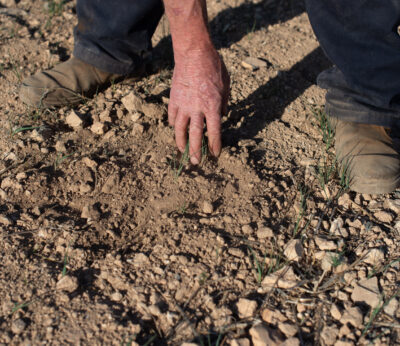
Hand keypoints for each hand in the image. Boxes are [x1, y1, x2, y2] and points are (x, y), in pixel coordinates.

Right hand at [168, 49, 229, 163]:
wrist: (194, 53)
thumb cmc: (214, 67)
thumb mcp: (226, 85)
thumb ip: (224, 103)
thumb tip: (221, 116)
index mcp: (213, 106)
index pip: (214, 132)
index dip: (215, 145)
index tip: (215, 154)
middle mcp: (197, 109)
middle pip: (195, 135)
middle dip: (196, 151)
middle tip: (196, 162)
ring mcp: (183, 104)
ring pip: (180, 129)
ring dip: (181, 142)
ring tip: (182, 151)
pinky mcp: (174, 99)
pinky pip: (172, 116)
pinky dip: (174, 124)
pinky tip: (176, 129)